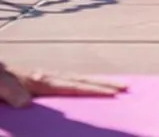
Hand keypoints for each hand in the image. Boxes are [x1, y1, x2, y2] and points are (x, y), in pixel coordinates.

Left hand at [0, 63, 125, 107]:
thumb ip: (11, 91)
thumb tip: (26, 103)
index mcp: (39, 80)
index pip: (72, 86)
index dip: (94, 89)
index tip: (114, 92)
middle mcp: (46, 76)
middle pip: (81, 80)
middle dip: (104, 84)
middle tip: (127, 87)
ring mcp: (43, 76)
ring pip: (76, 79)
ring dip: (96, 82)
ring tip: (116, 85)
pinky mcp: (38, 79)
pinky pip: (66, 81)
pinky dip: (82, 83)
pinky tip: (85, 85)